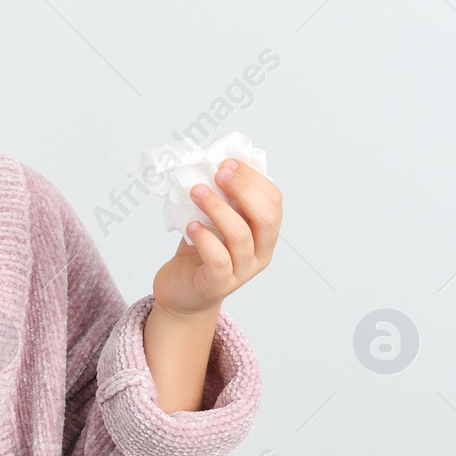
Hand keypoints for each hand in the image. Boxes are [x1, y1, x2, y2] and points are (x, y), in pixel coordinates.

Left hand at [152, 158, 281, 320]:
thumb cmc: (198, 251)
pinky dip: (205, 238)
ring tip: (196, 192)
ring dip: (218, 208)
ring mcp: (242, 271)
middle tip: (217, 173)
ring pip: (241, 236)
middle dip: (242, 189)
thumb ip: (222, 199)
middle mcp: (260, 253)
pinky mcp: (219, 284)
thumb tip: (217, 165)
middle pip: (264, 218)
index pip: (273, 202)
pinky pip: (219, 259)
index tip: (228, 163)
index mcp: (264, 234)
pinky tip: (191, 225)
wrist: (181, 292)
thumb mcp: (214, 220)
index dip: (254, 179)